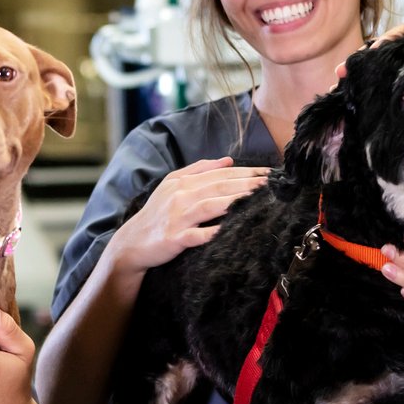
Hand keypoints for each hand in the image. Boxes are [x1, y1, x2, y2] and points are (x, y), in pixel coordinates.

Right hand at [107, 158, 270, 275]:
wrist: (131, 243)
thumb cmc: (156, 214)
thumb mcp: (172, 185)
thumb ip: (199, 169)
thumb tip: (228, 160)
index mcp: (182, 182)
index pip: (220, 174)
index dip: (246, 171)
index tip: (269, 172)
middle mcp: (180, 196)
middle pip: (219, 186)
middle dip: (248, 182)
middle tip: (272, 182)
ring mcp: (176, 217)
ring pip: (210, 206)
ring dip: (235, 201)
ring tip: (258, 198)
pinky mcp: (173, 238)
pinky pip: (195, 235)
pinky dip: (211, 231)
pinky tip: (228, 229)